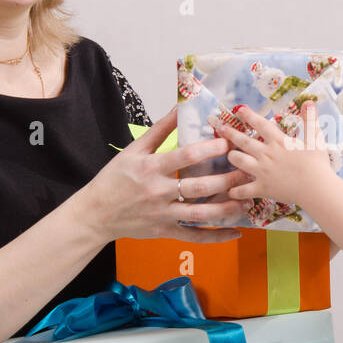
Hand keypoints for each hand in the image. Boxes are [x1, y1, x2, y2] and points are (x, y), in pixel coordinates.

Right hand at [80, 105, 252, 242]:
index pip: (185, 157)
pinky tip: (236, 232)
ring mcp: (163, 214)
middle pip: (199, 187)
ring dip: (227, 208)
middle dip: (226, 179)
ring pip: (201, 214)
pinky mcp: (165, 232)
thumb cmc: (114, 178)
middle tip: (248, 171)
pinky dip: (216, 237)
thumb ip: (160, 129)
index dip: (209, 150)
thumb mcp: (133, 150)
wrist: (95, 214)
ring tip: (247, 200)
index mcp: (150, 168)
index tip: (228, 143)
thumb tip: (180, 106)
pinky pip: (194, 236)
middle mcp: (158, 192)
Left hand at [211, 102, 331, 207]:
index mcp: (278, 142)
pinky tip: (230, 191)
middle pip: (244, 142)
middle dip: (231, 134)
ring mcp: (262, 172)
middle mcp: (266, 154)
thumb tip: (309, 102)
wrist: (316, 188)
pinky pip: (244, 190)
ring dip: (233, 158)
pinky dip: (236, 191)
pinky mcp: (263, 188)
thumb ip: (310, 120)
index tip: (239, 110)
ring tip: (229, 155)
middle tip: (221, 128)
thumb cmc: (317, 164)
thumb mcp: (315, 139)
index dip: (249, 116)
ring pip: (240, 162)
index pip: (261, 125)